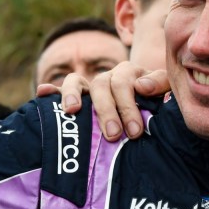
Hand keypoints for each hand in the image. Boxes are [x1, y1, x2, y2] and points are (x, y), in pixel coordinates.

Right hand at [36, 61, 170, 140]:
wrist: (153, 108)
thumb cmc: (158, 103)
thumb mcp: (166, 91)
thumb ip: (160, 85)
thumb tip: (141, 86)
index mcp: (130, 73)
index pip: (124, 82)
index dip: (128, 106)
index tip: (134, 131)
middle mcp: (108, 76)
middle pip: (101, 85)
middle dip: (106, 110)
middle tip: (113, 135)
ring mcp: (90, 86)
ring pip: (77, 81)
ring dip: (72, 94)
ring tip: (73, 111)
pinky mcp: (77, 97)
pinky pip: (59, 90)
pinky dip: (51, 90)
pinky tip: (42, 93)